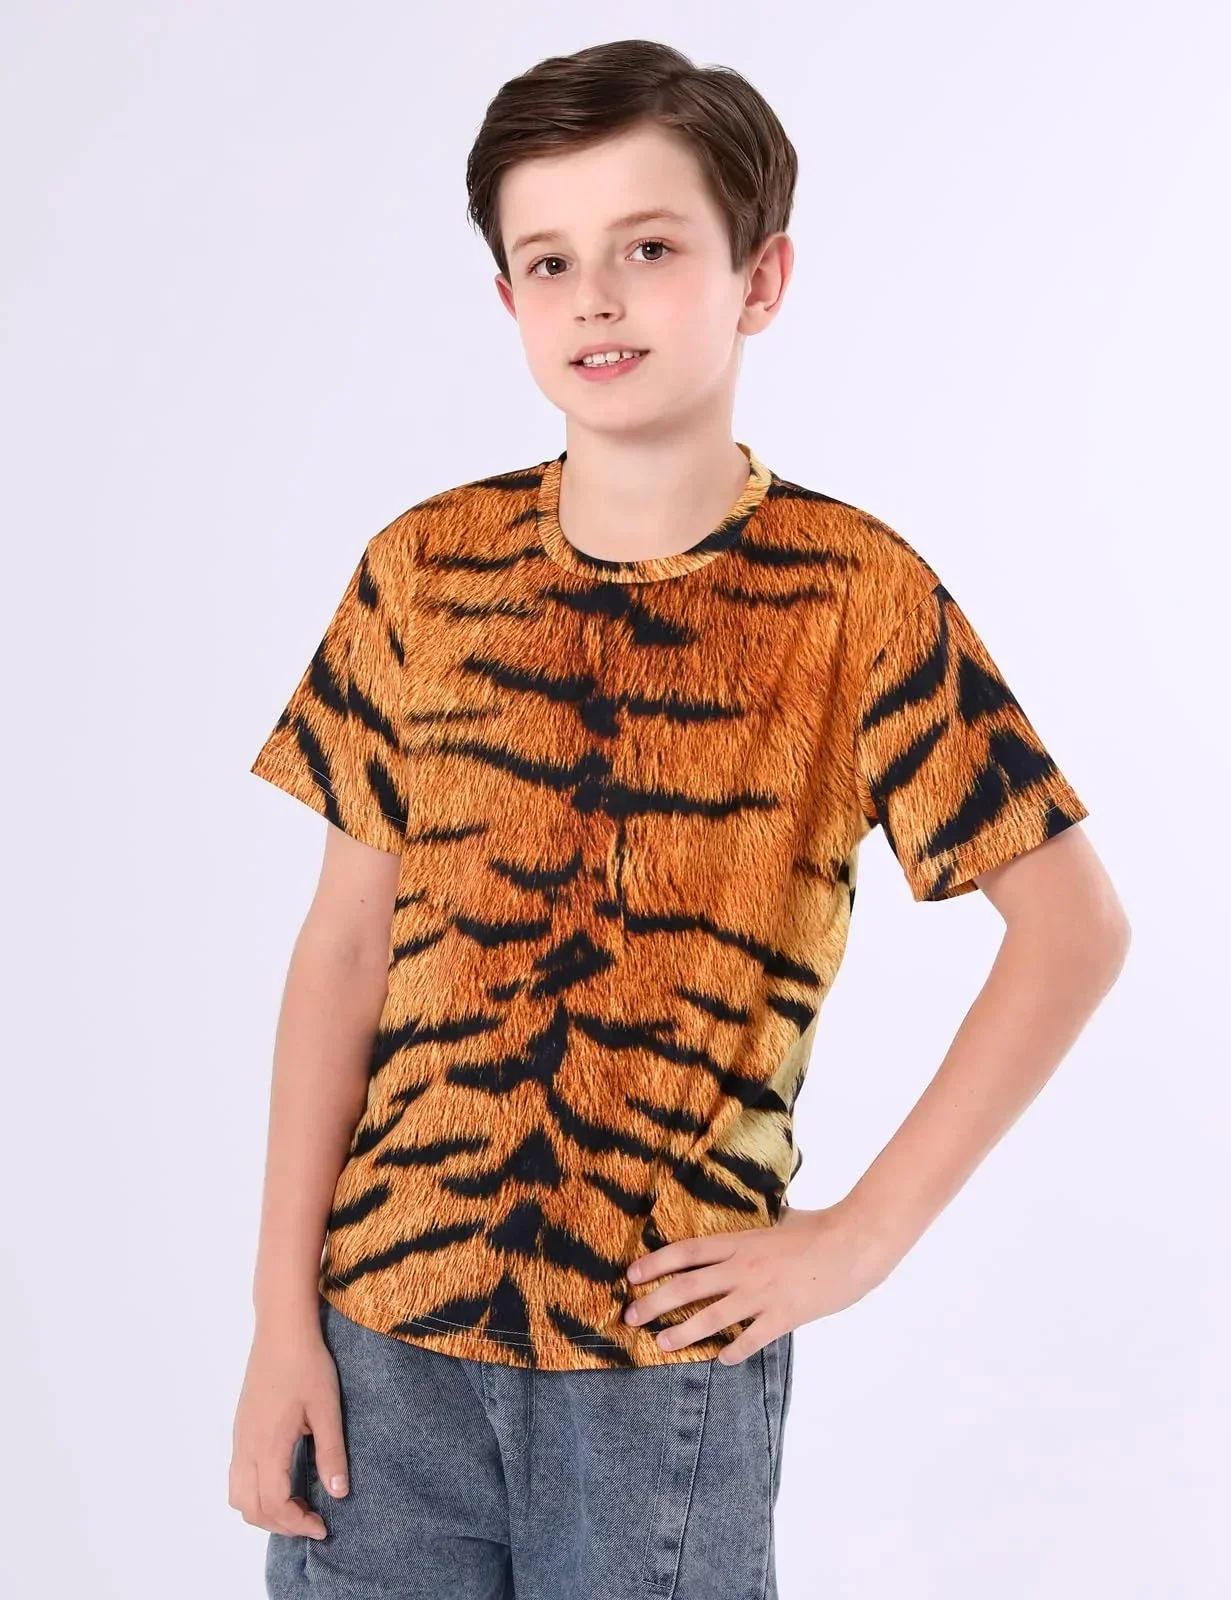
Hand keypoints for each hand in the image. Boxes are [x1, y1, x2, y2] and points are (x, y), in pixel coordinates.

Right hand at [228, 1313, 349, 1539]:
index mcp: (267, 1445)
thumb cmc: (307, 1364)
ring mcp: (240, 1437)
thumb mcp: (327, 1409)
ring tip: (296, 1505)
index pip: (274, 1504)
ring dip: (263, 1510)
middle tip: (312, 1521)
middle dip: (280, 1524)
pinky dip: (256, 1492)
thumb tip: (339, 1493)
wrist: (281, 1330)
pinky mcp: (241, 1428)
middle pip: (250, 1507)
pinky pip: (238, 1475)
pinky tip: (283, 1480)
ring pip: (238, 1494)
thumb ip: (331, 1453)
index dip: (297, 1523)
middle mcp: (246, 1446)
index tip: (323, 1526)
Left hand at [622, 1199, 897, 1364]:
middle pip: (688, 1286)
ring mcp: (762, 1294)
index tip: (633, 1275)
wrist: (856, 1242)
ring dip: (682, 1332)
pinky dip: (734, 1352)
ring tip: (660, 1343)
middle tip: (631, 1315)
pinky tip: (722, 1360)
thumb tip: (766, 1211)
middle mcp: (744, 1267)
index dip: (656, 1263)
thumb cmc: (823, 1227)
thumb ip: (767, 1220)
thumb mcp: (785, 1218)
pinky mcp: (784, 1316)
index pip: (687, 1252)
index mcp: (742, 1241)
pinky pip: (751, 1340)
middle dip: (655, 1302)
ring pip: (712, 1317)